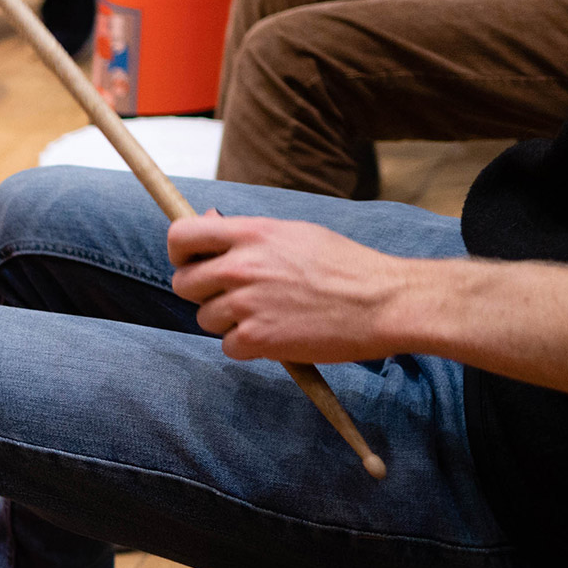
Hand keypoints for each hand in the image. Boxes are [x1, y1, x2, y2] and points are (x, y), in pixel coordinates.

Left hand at [168, 213, 409, 363]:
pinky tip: (279, 336)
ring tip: (270, 315)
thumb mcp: (295, 234)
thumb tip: (207, 220)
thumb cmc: (346, 267)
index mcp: (252, 233)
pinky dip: (248, 347)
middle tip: (236, 297)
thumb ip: (247, 234)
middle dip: (203, 293)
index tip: (194, 262)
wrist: (386, 302)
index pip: (181, 235)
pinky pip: (228, 347)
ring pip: (205, 318)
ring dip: (229, 322)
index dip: (181, 253)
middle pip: (183, 283)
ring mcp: (246, 303)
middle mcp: (241, 266)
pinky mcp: (256, 338)